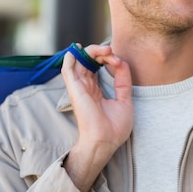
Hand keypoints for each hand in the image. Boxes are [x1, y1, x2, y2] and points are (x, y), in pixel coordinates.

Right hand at [60, 44, 132, 191]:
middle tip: (112, 51)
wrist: (106, 142)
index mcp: (96, 90)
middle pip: (88, 60)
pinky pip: (67, 70)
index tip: (120, 62)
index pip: (97, 66)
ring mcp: (79, 88)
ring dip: (91, 51)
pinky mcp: (75, 90)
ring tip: (106, 49)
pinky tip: (76, 50)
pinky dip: (70, 58)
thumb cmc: (114, 128)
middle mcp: (86, 87)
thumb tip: (122, 62)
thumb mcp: (124, 100)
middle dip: (100, 51)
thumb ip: (123, 81)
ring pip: (79, 61)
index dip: (108, 58)